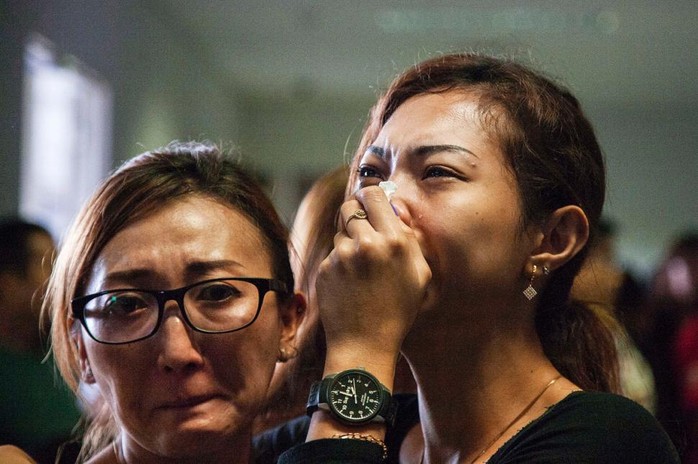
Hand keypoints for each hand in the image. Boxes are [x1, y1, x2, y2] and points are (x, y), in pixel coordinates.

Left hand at [316, 185, 430, 379]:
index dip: (372, 196)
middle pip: (350, 205)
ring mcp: (342, 256)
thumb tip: (395, 206)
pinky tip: (350, 283)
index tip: (372, 202)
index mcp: (394, 241)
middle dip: (356, 213)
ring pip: (340, 231)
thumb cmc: (397, 309)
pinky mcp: (325, 268)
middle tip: (363, 229)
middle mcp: (366, 243)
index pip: (374, 194)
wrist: (365, 344)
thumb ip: (410, 236)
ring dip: (349, 240)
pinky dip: (340, 262)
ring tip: (361, 268)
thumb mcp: (419, 273)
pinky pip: (332, 253)